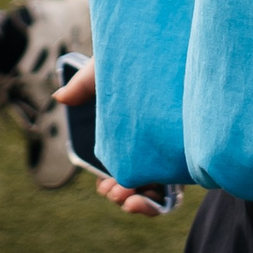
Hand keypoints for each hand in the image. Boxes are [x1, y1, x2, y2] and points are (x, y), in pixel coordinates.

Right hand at [55, 60, 170, 216]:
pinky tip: (153, 200)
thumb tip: (59, 98)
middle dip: (122, 196)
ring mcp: (171, 156)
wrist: (180, 48)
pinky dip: (161, 203)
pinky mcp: (192, 159)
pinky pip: (177, 193)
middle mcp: (151, 150)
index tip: (105, 186)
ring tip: (129, 199)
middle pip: (136, 186)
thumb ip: (85, 84)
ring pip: (155, 194)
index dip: (111, 186)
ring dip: (139, 204)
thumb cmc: (143, 59)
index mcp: (131, 137)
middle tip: (115, 192)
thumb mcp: (110, 72)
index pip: (121, 170)